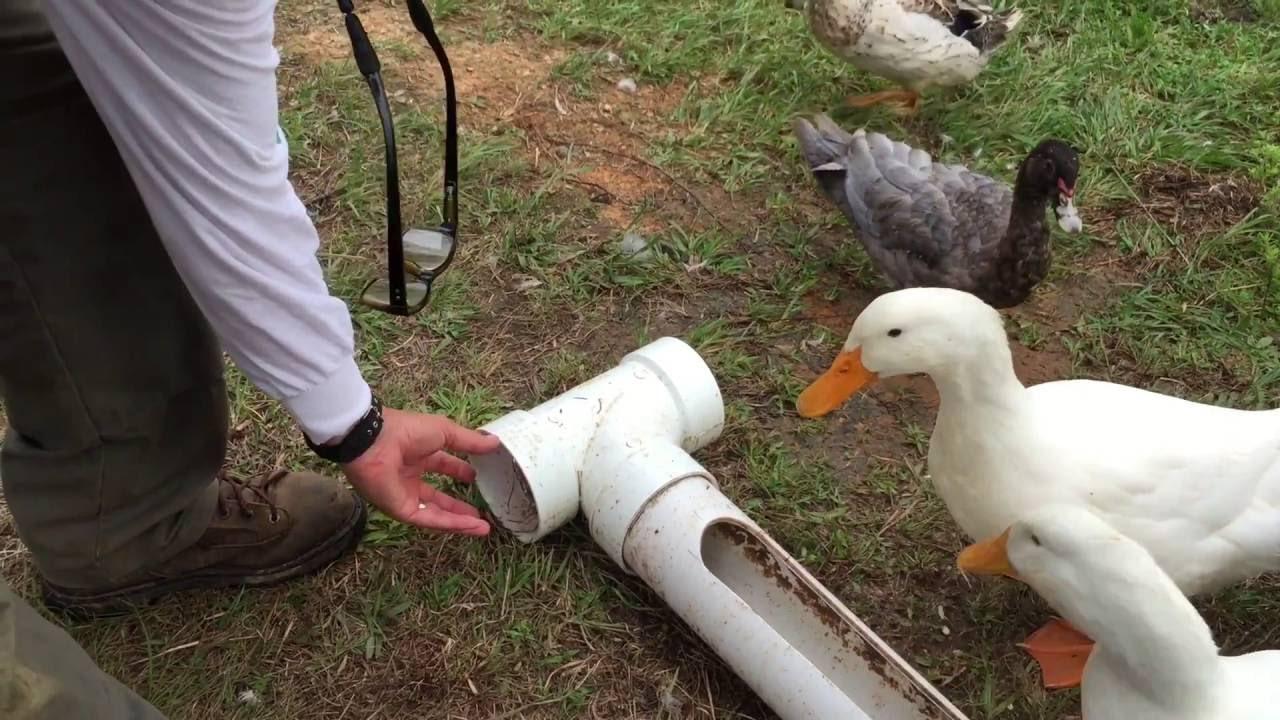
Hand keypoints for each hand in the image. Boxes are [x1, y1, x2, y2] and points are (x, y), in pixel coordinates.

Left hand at [340, 407, 500, 535]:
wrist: (375, 441)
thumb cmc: (407, 430)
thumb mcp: (445, 432)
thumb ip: (469, 442)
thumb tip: (496, 443)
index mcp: (419, 455)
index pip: (443, 467)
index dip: (460, 473)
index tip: (478, 478)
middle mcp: (411, 477)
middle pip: (439, 497)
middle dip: (460, 506)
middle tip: (482, 513)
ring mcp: (405, 495)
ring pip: (436, 513)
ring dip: (460, 521)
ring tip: (483, 528)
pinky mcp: (401, 510)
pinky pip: (429, 520)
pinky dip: (450, 524)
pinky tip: (470, 526)